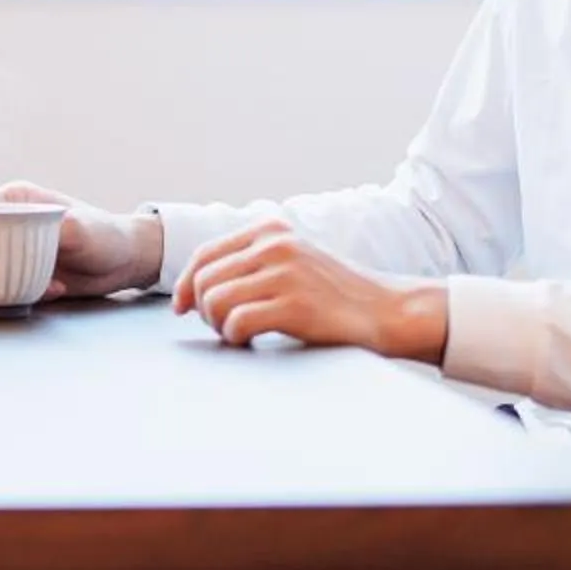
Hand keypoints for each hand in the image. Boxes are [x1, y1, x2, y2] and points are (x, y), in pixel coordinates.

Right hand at [0, 182, 162, 299]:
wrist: (126, 261)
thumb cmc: (105, 234)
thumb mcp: (77, 230)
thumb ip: (45, 233)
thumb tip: (18, 242)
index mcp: (14, 198)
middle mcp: (9, 221)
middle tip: (21, 276)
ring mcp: (14, 248)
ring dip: (14, 284)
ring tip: (51, 284)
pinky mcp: (22, 271)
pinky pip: (9, 287)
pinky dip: (31, 293)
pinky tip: (57, 288)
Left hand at [173, 216, 447, 358]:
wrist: (387, 310)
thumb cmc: (334, 294)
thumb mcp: (292, 260)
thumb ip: (251, 261)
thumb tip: (193, 286)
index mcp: (270, 228)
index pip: (205, 255)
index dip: (185, 285)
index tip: (182, 308)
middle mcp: (275, 244)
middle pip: (204, 281)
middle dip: (204, 310)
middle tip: (224, 327)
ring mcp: (284, 272)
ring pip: (214, 302)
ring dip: (219, 326)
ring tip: (239, 334)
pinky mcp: (293, 304)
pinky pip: (236, 323)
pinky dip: (236, 337)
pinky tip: (253, 341)